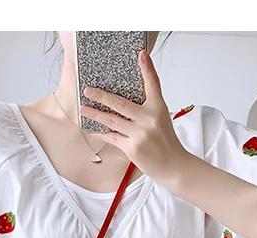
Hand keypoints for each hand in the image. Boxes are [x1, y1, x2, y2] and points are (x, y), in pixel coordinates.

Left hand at [79, 49, 189, 185]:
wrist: (173, 165)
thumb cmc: (166, 142)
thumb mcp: (161, 119)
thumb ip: (147, 109)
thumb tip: (124, 102)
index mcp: (158, 108)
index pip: (153, 83)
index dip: (147, 68)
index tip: (141, 54)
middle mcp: (149, 118)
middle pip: (121, 103)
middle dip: (102, 96)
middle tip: (88, 90)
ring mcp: (140, 133)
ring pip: (112, 120)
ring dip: (95, 114)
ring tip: (84, 109)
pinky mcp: (132, 148)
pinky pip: (113, 137)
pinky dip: (104, 133)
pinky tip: (95, 130)